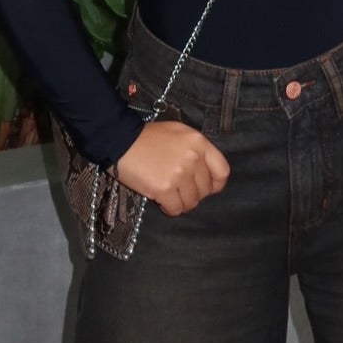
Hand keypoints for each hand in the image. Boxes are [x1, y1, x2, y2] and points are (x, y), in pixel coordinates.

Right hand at [113, 118, 229, 214]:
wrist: (119, 140)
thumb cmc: (148, 137)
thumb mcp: (178, 133)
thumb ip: (196, 150)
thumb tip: (206, 173)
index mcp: (199, 143)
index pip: (222, 172)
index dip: (215, 184)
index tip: (205, 187)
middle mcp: (193, 159)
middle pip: (205, 190)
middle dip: (193, 193)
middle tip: (178, 188)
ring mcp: (179, 174)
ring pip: (191, 202)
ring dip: (181, 202)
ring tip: (168, 193)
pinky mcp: (163, 189)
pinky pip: (175, 209)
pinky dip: (169, 208)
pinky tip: (160, 199)